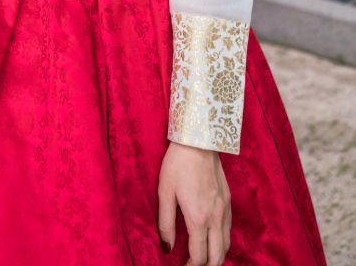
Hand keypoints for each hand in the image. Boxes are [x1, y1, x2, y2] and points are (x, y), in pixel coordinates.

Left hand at [158, 142, 230, 264]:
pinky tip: (213, 238)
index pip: (199, 256)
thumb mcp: (165, 192)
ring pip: (226, 244)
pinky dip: (222, 241)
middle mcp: (215, 218)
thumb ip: (166, 223)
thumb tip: (167, 247)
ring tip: (204, 258)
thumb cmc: (177, 165)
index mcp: (198, 218)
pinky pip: (229, 229)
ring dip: (217, 256)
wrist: (198, 140)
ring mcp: (224, 209)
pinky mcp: (228, 199)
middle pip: (218, 256)